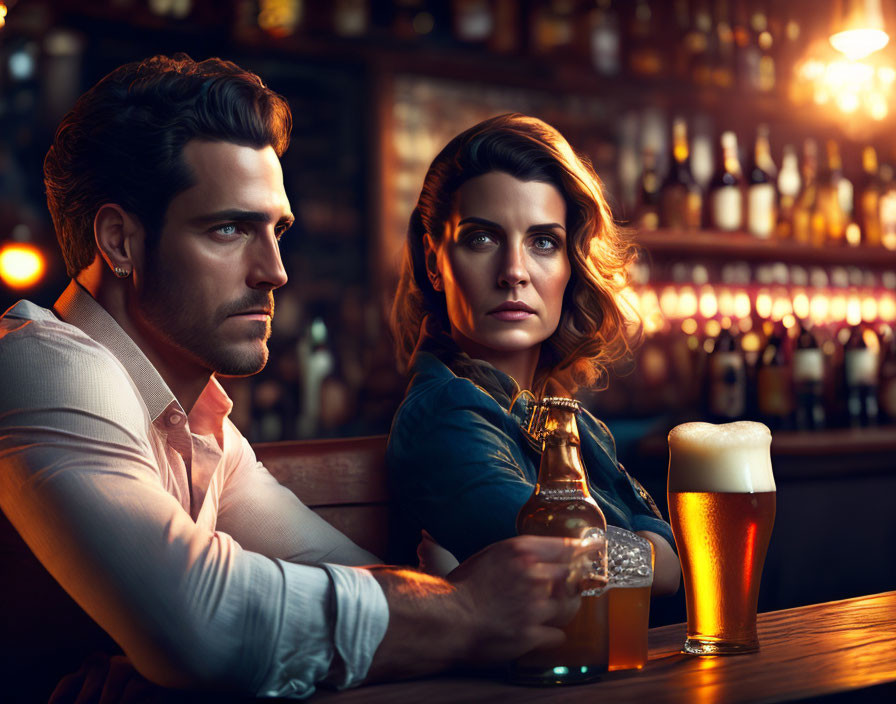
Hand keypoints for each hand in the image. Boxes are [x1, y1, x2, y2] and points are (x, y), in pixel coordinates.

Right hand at [446, 535, 586, 662]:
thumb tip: (540, 554)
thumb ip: (519, 553)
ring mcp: (536, 606)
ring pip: (569, 606)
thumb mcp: (491, 555)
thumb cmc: (465, 586)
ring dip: (564, 608)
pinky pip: (558, 634)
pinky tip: (539, 631)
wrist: (449, 618)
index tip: (595, 548)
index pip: (566, 546)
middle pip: (572, 575)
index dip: (584, 548)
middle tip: (568, 585)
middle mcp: (534, 575)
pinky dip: (552, 634)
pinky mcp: (533, 633)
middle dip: (573, 581)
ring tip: (550, 610)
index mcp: (522, 551)